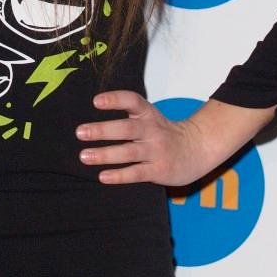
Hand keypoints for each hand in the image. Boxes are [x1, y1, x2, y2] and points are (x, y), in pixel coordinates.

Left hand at [75, 90, 214, 185]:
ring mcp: (156, 151)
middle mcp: (152, 130)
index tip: (95, 101)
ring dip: (105, 154)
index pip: (132, 101)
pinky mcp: (159, 170)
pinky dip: (119, 175)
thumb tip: (94, 122)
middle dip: (103, 130)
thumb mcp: (150, 117)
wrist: (196, 149)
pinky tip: (102, 176)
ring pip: (129, 152)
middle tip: (80, 132)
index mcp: (149, 114)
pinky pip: (137, 173)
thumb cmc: (163, 133)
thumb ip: (128, 115)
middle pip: (127, 128)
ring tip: (84, 156)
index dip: (115, 99)